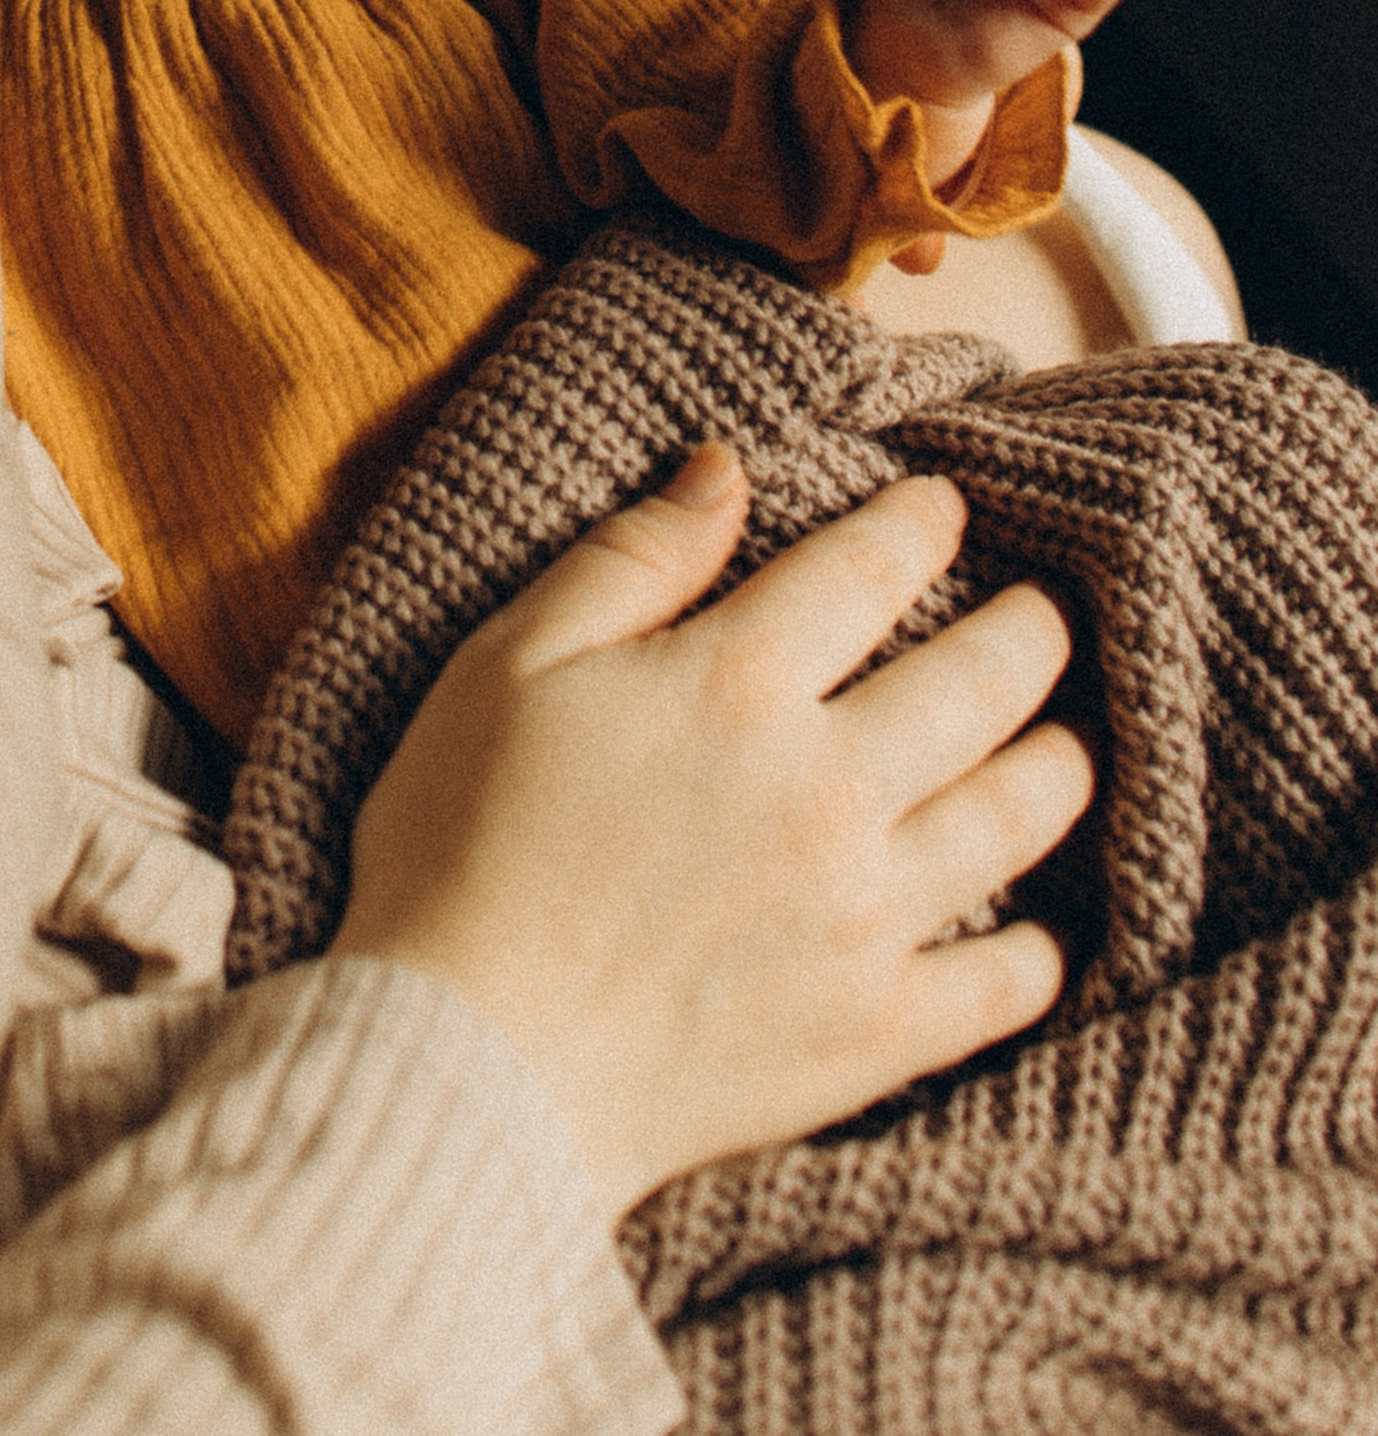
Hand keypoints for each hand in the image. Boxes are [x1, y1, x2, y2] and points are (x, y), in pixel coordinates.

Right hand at [331, 445, 1090, 1220]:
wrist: (461, 1061)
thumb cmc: (459, 843)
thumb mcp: (509, 663)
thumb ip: (630, 561)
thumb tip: (725, 468)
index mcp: (735, 685)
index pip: (867, 570)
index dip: (919, 525)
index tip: (947, 505)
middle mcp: (826, 791)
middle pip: (978, 684)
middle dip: (1029, 632)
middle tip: (1048, 612)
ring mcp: (863, 918)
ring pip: (1015, 818)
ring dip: (1061, 765)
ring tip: (1071, 742)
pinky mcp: (873, 1033)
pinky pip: (1000, 984)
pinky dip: (1040, 952)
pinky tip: (1049, 931)